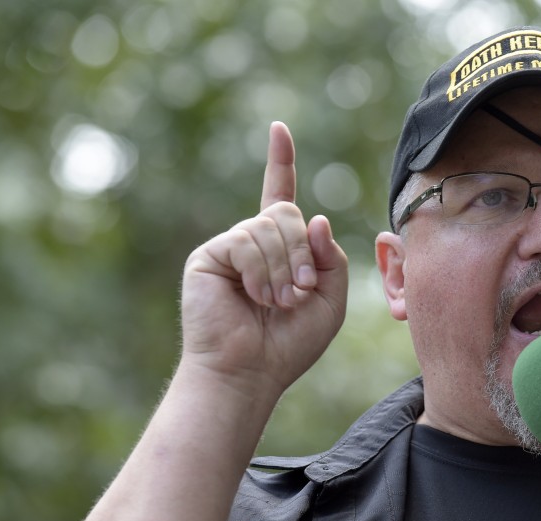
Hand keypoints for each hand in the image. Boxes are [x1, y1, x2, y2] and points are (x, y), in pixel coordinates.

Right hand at [180, 121, 348, 396]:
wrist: (250, 372)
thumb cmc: (289, 344)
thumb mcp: (330, 300)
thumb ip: (331, 259)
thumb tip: (317, 218)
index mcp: (280, 249)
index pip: (280, 195)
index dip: (280, 162)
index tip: (279, 129)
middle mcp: (252, 242)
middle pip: (286, 212)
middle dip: (302, 251)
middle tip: (301, 290)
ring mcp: (229, 247)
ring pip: (268, 226)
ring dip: (284, 267)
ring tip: (278, 301)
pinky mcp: (209, 256)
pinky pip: (246, 241)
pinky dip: (261, 270)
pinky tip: (256, 297)